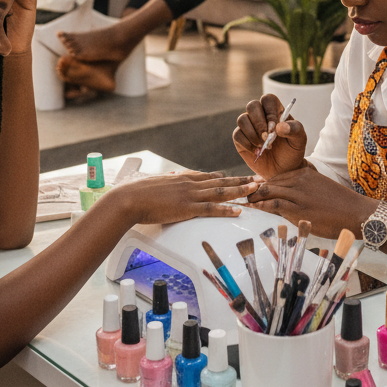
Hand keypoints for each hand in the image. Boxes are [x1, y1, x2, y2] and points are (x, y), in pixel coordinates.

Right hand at [113, 170, 256, 225]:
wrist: (129, 198)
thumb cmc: (138, 193)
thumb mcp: (156, 183)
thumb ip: (168, 181)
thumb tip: (172, 177)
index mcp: (183, 178)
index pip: (209, 176)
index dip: (226, 177)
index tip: (238, 176)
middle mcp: (190, 183)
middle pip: (221, 181)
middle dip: (241, 180)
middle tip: (257, 179)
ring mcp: (190, 195)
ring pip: (221, 192)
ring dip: (240, 190)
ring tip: (255, 188)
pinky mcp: (187, 207)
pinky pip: (211, 208)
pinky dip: (226, 209)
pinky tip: (238, 210)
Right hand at [233, 93, 307, 178]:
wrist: (283, 171)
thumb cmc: (292, 151)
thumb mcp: (299, 140)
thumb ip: (294, 129)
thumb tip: (279, 126)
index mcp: (275, 111)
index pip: (268, 99)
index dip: (269, 111)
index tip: (274, 128)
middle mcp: (260, 115)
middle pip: (252, 105)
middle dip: (259, 123)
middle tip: (268, 138)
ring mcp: (249, 126)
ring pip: (242, 119)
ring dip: (253, 134)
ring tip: (264, 147)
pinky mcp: (241, 138)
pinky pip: (237, 134)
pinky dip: (247, 144)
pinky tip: (257, 152)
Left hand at [245, 167, 371, 239]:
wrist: (356, 212)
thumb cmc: (340, 204)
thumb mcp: (320, 187)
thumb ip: (304, 188)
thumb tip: (289, 195)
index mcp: (305, 173)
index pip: (277, 176)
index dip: (262, 183)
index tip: (253, 188)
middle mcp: (300, 180)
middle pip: (269, 182)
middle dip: (254, 189)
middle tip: (243, 195)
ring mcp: (299, 194)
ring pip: (269, 191)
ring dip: (254, 197)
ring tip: (244, 202)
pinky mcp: (299, 209)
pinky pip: (273, 204)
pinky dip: (261, 205)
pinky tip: (253, 207)